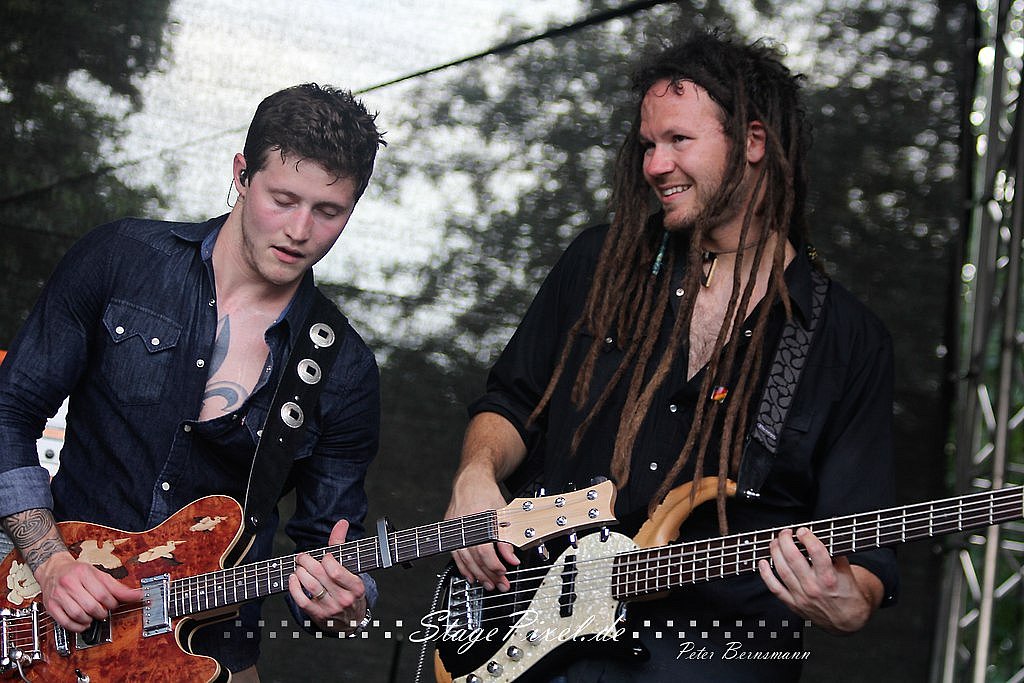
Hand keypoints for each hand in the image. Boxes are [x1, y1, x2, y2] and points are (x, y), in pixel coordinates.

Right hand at [36, 551, 142, 631]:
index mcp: (83, 573)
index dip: (112, 603)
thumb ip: (117, 586)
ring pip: (78, 615)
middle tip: (104, 612)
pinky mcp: (51, 606)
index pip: (103, 594)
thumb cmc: (77, 572)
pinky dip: (77, 627)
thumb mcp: (98, 574)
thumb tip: (137, 595)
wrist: (53, 569)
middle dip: (102, 613)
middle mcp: (69, 583)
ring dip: (90, 620)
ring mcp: (58, 595)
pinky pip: (65, 622)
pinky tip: (83, 623)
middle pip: (91, 606)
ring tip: (94, 617)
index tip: (114, 605)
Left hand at [288, 519, 366, 633]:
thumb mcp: (351, 569)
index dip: (325, 559)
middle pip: (319, 576)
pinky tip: (293, 578)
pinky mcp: (317, 615)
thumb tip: (341, 523)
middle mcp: (344, 598)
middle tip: (302, 557)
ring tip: (299, 566)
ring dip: (300, 572)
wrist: (351, 620)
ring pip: (310, 586)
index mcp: (356, 586)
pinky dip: (294, 587)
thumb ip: (342, 545)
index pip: (335, 570)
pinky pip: (301, 600)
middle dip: (306, 562)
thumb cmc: (349, 589)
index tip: (323, 556)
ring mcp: (330, 608)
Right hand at [445, 466, 518, 591]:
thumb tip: (512, 559)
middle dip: (487, 574)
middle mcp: (463, 527)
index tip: (502, 572)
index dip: (493, 564)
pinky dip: (463, 567)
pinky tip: (470, 576)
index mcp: (477, 521)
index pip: (483, 549)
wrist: (471, 482)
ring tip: (487, 583)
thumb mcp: (503, 514)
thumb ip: (506, 539)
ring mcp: (455, 530)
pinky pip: (456, 555)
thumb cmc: (486, 494)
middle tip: (498, 584)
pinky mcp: (451, 532)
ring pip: (464, 559)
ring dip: (476, 574)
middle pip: (474, 558)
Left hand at [757, 527, 882, 633]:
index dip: (807, 538)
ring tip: (775, 542)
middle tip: (785, 533)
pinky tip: (763, 563)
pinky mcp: (793, 604)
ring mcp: (802, 597)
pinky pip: (775, 588)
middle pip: (794, 559)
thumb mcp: (848, 572)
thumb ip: (835, 554)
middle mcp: (814, 588)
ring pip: (782, 571)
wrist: (848, 620)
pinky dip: (766, 575)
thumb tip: (820, 537)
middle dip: (786, 541)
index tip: (802, 531)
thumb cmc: (849, 595)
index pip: (816, 553)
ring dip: (775, 553)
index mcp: (829, 578)